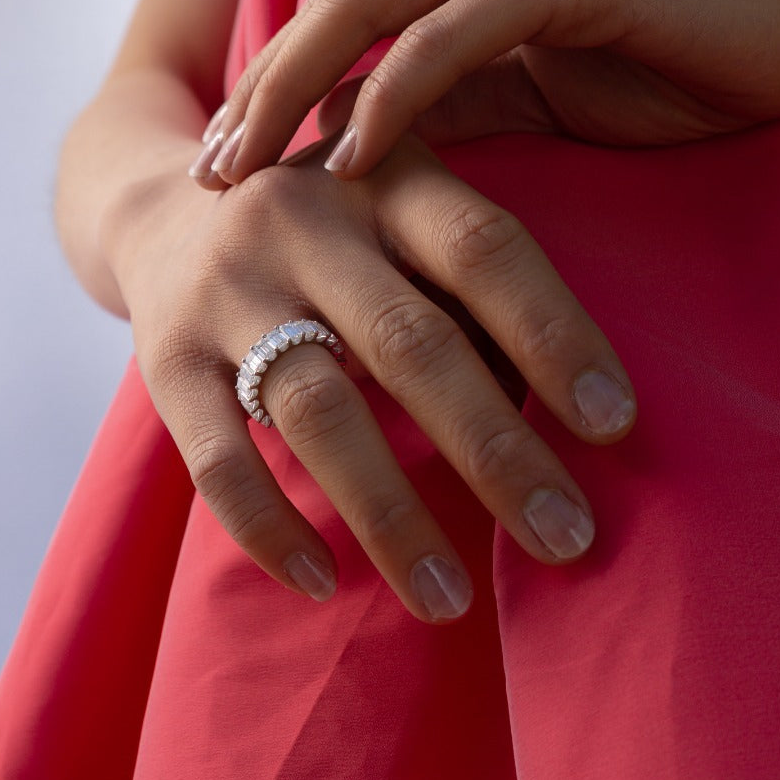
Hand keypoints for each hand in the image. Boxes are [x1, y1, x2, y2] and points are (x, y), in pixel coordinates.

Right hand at [110, 135, 635, 622]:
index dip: (557, 336)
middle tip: (567, 538)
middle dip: (497, 453)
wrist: (163, 211)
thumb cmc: (328, 231)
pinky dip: (272, 529)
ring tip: (451, 602)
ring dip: (392, 518)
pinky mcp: (164, 360)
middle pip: (411, 345)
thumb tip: (561, 411)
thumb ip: (465, 292)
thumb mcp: (397, 217)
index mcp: (382, 178)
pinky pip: (217, 461)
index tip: (616, 428)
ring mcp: (225, 291)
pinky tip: (327, 585)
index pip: (485, 250)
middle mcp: (300, 223)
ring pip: (318, 414)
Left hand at [197, 0, 779, 183]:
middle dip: (266, 81)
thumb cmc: (685, 52)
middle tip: (212, 162)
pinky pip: (452, 38)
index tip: (242, 144)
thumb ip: (463, 91)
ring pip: (377, 2)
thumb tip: (372, 137)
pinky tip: (345, 160)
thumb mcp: (548, 80)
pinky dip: (392, 98)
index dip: (290, 70)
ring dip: (298, 89)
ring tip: (245, 169)